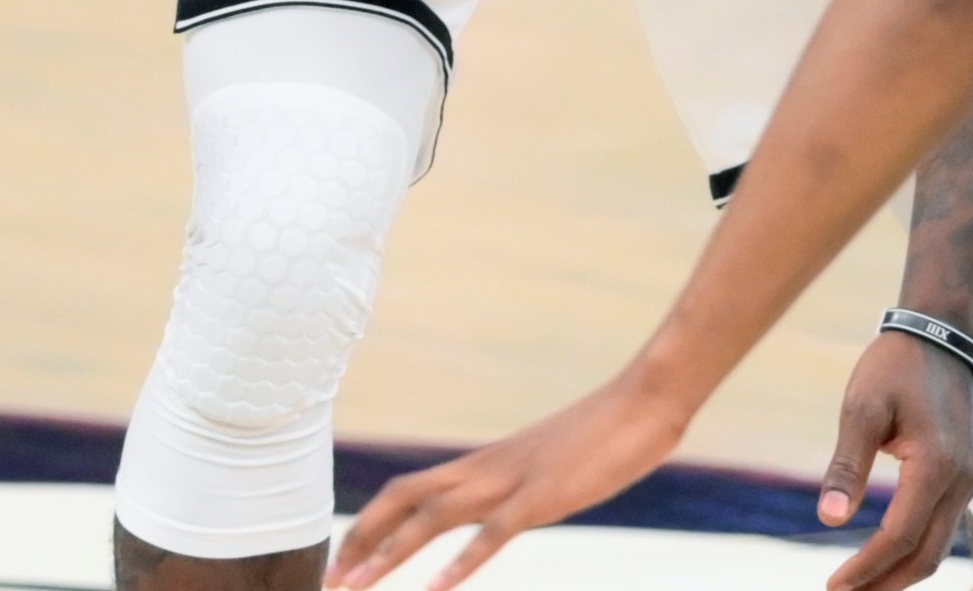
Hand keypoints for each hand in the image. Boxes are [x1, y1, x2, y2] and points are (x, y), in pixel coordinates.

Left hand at [326, 375, 689, 590]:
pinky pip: (493, 533)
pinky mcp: (543, 496)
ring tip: (355, 590)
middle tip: (329, 582)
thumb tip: (502, 509)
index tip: (344, 560)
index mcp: (485, 464)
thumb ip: (518, 486)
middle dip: (360, 540)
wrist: (643, 400)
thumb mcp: (547, 465)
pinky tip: (435, 590)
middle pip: (402, 499)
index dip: (370, 524)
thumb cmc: (603, 434)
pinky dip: (461, 563)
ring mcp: (512, 482)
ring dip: (389, 555)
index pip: (408, 490)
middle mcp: (486, 469)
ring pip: (433, 517)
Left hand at [815, 330, 972, 590]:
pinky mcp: (963, 478)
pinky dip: (913, 551)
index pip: (900, 536)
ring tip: (859, 586)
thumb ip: (847, 465)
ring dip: (899, 572)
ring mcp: (967, 482)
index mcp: (935, 466)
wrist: (939, 336)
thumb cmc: (894, 367)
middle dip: (885, 583)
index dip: (867, 567)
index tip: (833, 586)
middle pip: (926, 556)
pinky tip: (884, 557)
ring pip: (937, 547)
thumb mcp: (861, 408)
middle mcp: (960, 482)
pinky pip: (941, 529)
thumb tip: (830, 518)